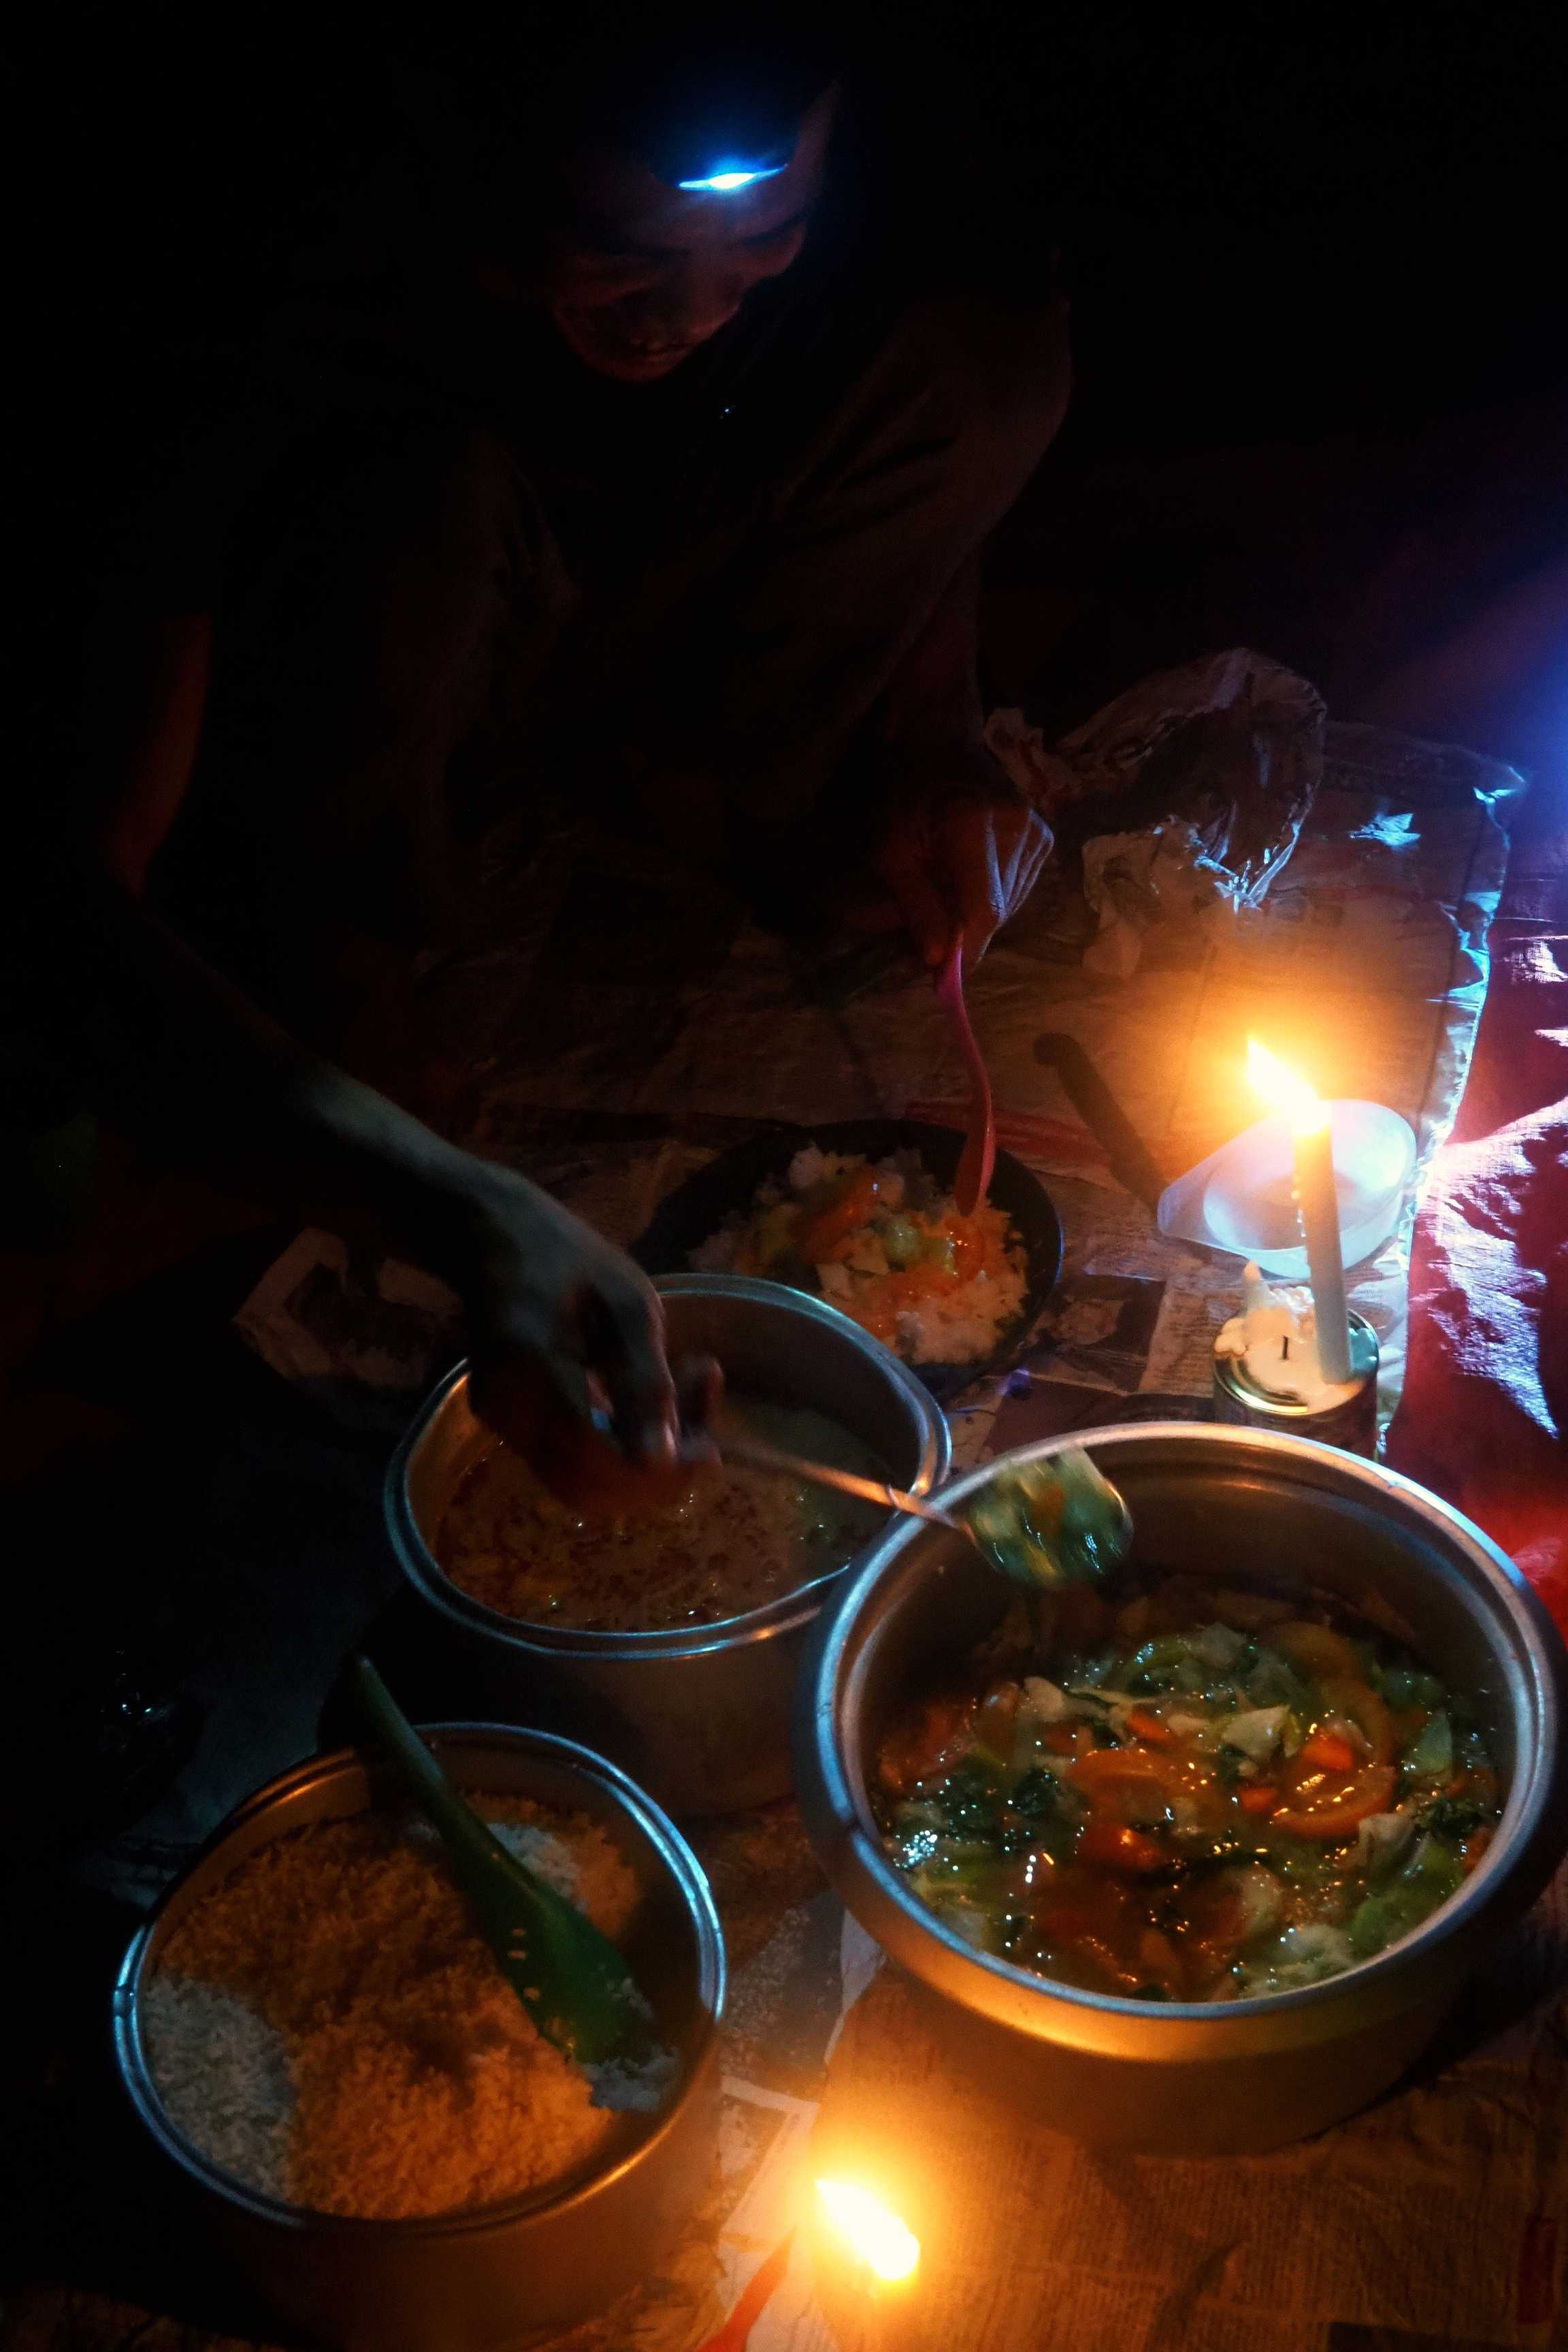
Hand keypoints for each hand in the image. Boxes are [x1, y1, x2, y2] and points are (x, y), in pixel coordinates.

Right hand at [453, 1166, 719, 1508]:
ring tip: (676, 1407)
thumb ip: (644, 1380)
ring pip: (580, 1485)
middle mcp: (510, 1411)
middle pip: (593, 1488)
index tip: (711, 1445)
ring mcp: (500, 1423)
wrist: (492, 1239)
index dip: (665, 1471)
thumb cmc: (570, 1258)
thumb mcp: (628, 1301)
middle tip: (700, 1425)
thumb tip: (660, 1460)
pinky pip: (565, 1464)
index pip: (605, 1462)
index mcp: (539, 1370)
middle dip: (659, 1473)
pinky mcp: (502, 1425)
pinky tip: (635, 1407)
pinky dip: (612, 1451)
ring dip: (639, 1465)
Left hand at [875, 763, 1052, 969]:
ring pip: (1011, 906)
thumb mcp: (892, 851)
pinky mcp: (1045, 839)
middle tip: (932, 932)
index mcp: (972, 827)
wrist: (945, 747)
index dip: (965, 949)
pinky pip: (1021, 890)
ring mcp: (1037, 833)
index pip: (983, 910)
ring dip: (978, 915)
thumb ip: (916, 905)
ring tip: (949, 894)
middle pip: (997, 913)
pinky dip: (995, 897)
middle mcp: (1016, 830)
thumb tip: (937, 960)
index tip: (942, 973)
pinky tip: (973, 879)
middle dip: (964, 932)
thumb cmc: (909, 797)